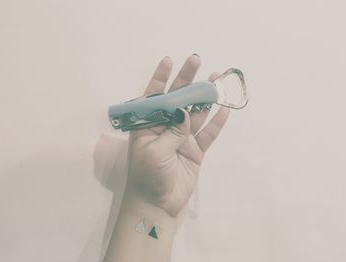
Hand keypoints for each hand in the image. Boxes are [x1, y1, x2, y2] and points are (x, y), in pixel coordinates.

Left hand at [125, 54, 229, 216]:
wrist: (157, 204)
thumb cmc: (147, 176)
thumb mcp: (154, 151)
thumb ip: (172, 130)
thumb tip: (185, 111)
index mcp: (148, 125)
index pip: (153, 97)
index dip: (160, 78)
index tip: (169, 61)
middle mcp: (165, 127)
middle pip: (177, 99)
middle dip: (186, 81)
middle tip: (197, 61)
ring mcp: (182, 138)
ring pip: (195, 113)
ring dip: (204, 97)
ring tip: (215, 80)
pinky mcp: (195, 150)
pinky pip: (208, 134)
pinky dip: (216, 123)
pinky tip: (224, 109)